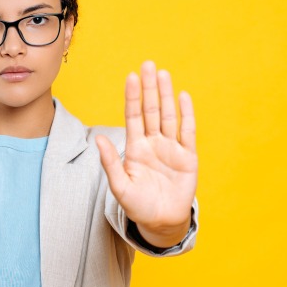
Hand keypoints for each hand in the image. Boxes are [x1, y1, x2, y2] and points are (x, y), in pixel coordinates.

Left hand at [96, 61, 197, 246]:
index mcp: (136, 148)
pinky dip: (186, 114)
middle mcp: (153, 143)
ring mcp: (171, 148)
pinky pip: (188, 131)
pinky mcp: (187, 157)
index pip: (133, 117)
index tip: (130, 77)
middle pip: (151, 110)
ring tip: (162, 74)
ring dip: (165, 95)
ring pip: (168, 116)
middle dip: (149, 88)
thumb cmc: (138, 206)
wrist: (162, 222)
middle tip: (147, 65)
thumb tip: (99, 139)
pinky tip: (183, 97)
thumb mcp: (120, 187)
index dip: (132, 97)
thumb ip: (110, 163)